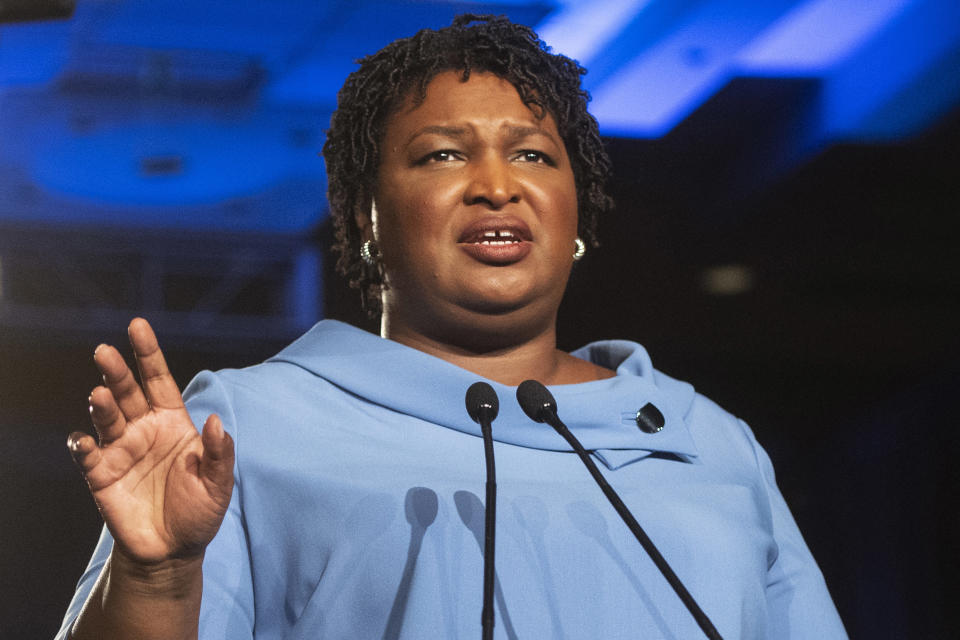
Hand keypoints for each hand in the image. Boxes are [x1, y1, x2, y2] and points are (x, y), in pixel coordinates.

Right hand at [68, 318, 234, 564]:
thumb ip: (219, 453)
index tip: (137, 325)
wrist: (173, 552)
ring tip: (100, 394)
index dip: (148, 353)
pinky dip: (82, 445)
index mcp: (173, 423)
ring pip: (106, 418)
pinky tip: (84, 440)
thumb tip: (214, 421)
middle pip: (127, 391)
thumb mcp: (219, 484)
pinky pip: (87, 455)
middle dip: (116, 371)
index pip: (158, 380)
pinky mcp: (101, 476)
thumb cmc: (199, 512)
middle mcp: (143, 429)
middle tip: (105, 352)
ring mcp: (120, 450)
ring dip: (101, 404)